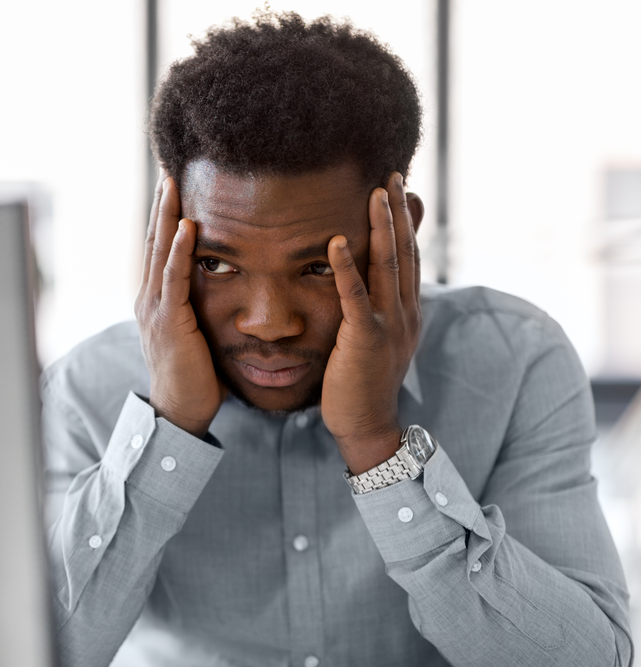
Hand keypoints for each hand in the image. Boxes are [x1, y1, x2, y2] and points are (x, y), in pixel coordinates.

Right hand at [135, 176, 227, 436]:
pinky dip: (179, 250)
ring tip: (171, 183)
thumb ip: (197, 308)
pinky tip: (186, 226)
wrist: (179, 410)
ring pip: (160, 252)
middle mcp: (149, 298)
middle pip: (154, 241)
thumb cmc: (193, 375)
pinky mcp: (169, 320)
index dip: (164, 216)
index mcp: (155, 300)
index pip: (159, 249)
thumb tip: (217, 289)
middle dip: (161, 205)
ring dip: (167, 216)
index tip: (172, 185)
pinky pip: (174, 278)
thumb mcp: (193, 333)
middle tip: (168, 168)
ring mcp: (155, 308)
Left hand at [322, 172, 421, 474]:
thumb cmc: (362, 381)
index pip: (408, 256)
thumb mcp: (376, 337)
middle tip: (392, 174)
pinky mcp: (365, 340)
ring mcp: (389, 325)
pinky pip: (356, 298)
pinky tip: (334, 242)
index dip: (405, 220)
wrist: (367, 425)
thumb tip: (371, 280)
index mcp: (406, 310)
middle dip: (398, 211)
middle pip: (404, 252)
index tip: (398, 186)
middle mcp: (405, 312)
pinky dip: (346, 268)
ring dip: (382, 227)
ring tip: (376, 193)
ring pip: (388, 266)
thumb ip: (375, 305)